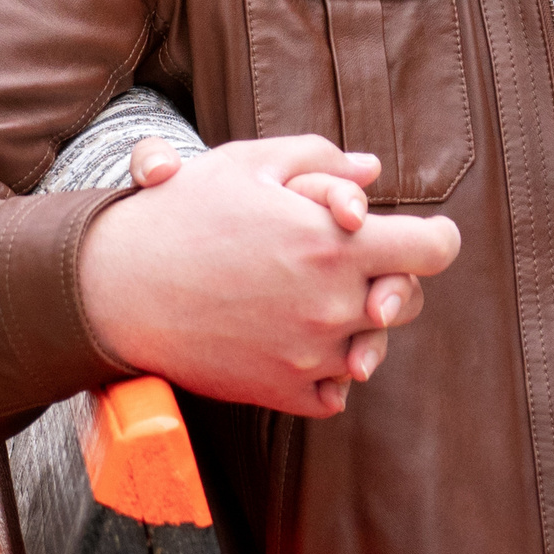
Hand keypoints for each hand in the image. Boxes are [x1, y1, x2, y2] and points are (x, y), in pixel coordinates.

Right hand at [79, 135, 459, 416]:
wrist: (119, 285)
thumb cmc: (184, 211)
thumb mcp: (249, 162)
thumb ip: (322, 160)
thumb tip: (373, 172)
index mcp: (335, 243)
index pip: (433, 250)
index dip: (434, 237)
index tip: (418, 235)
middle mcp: (333, 306)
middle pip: (408, 301)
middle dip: (390, 276)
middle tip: (348, 258)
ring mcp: (311, 357)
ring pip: (371, 347)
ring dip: (352, 322)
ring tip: (312, 296)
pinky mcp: (284, 392)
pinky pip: (335, 391)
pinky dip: (324, 367)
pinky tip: (291, 336)